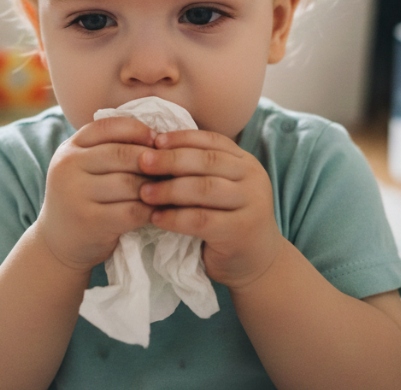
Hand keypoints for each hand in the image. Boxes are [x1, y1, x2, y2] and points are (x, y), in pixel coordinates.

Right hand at [36, 117, 155, 273]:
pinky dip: (150, 210)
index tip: (157, 142)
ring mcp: (76, 194)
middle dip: (151, 160)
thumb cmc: (81, 200)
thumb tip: (157, 137)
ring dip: (154, 186)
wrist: (57, 244)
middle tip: (170, 168)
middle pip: (122, 154)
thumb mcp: (83, 168)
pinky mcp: (90, 221)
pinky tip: (159, 210)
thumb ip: (107, 149)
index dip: (137, 130)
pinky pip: (131, 210)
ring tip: (168, 188)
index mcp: (69, 148)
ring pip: (129, 182)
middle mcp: (68, 166)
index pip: (108, 127)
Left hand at [138, 130, 284, 289]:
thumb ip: (199, 170)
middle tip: (142, 162)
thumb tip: (156, 149)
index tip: (154, 141)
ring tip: (144, 193)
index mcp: (246, 162)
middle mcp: (253, 178)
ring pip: (204, 188)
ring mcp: (252, 204)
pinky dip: (175, 217)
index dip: (182, 138)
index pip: (212, 140)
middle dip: (171, 160)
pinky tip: (156, 218)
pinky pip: (201, 219)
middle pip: (207, 161)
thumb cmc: (227, 221)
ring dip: (169, 189)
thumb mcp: (219, 189)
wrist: (258, 263)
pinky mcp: (241, 231)